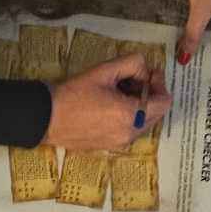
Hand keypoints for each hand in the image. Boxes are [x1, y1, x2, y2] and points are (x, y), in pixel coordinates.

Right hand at [46, 54, 170, 151]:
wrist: (46, 118)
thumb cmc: (73, 94)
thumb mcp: (104, 70)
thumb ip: (132, 64)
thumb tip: (144, 71)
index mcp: (130, 116)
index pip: (164, 102)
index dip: (160, 84)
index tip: (150, 73)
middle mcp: (130, 134)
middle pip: (156, 112)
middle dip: (149, 94)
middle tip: (134, 79)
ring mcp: (120, 143)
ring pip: (143, 122)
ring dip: (139, 105)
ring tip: (119, 91)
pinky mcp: (110, 147)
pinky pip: (129, 130)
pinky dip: (128, 116)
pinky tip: (110, 105)